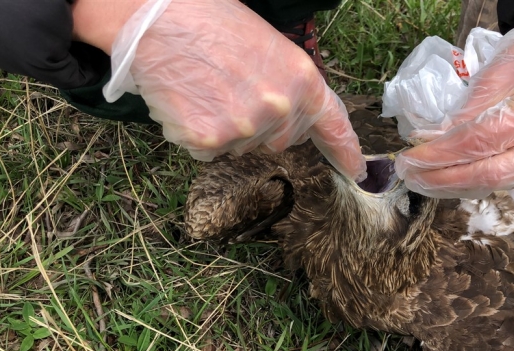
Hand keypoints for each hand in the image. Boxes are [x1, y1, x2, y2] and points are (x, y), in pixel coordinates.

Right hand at [72, 0, 366, 180]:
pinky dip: (196, 133)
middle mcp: (280, 108)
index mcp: (301, 78)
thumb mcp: (267, 44)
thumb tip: (289, 116)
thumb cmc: (210, 20)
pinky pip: (208, 151)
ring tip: (204, 87)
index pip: (332, 124)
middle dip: (262, 125)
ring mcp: (244, 127)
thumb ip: (287, 84)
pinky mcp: (208, 140)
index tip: (357, 171)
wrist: (155, 16)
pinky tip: (187, 100)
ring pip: (241, 146)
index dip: (346, 151)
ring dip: (226, 127)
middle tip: (232, 90)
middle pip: (280, 140)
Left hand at [395, 23, 513, 198]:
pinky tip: (453, 178)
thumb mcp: (491, 77)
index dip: (440, 154)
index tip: (408, 158)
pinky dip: (477, 182)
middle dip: (443, 178)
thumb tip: (426, 143)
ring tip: (425, 180)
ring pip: (498, 184)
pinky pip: (510, 184)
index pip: (480, 141)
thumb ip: (462, 115)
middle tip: (410, 176)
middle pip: (490, 173)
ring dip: (456, 185)